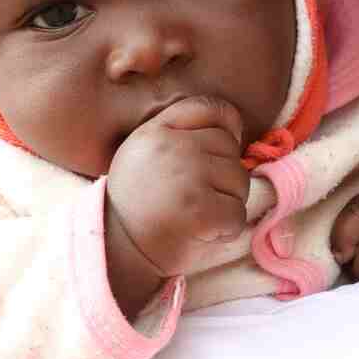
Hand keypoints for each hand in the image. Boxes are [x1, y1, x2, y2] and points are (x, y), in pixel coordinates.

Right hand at [106, 97, 249, 313]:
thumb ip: (181, 132)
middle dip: (223, 176)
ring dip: (226, 203)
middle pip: (230, 148)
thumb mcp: (145, 153)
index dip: (226, 130)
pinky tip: (201, 232)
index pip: (212, 108)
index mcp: (157, 129)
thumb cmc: (138, 204)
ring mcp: (187, 176)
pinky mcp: (200, 210)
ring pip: (239, 181)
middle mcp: (172, 146)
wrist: (118, 251)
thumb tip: (235, 130)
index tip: (214, 156)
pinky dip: (226, 229)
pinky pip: (237, 214)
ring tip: (195, 215)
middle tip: (195, 198)